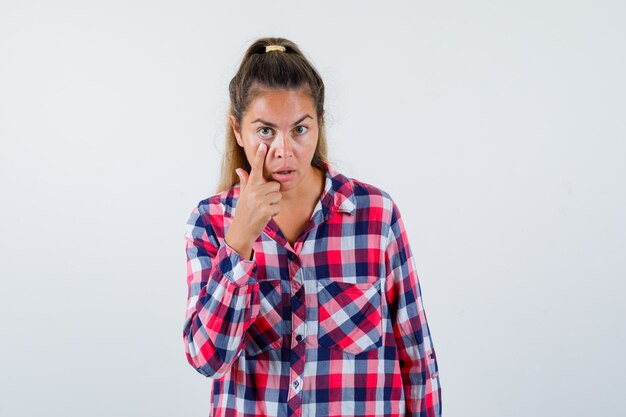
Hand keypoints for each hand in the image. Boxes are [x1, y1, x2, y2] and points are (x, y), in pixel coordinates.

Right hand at [225, 143, 281, 258]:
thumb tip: (240, 169)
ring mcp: (260, 200)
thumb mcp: (243, 195)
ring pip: (278, 196)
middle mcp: (254, 191)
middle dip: (273, 194)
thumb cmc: (243, 211)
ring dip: (274, 204)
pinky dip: (274, 212)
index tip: (263, 145)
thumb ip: (245, 181)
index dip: (259, 156)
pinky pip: (278, 207)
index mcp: (250, 186)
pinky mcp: (266, 210)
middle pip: (275, 185)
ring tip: (263, 209)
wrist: (242, 230)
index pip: (255, 168)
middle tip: (263, 202)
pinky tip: (265, 216)